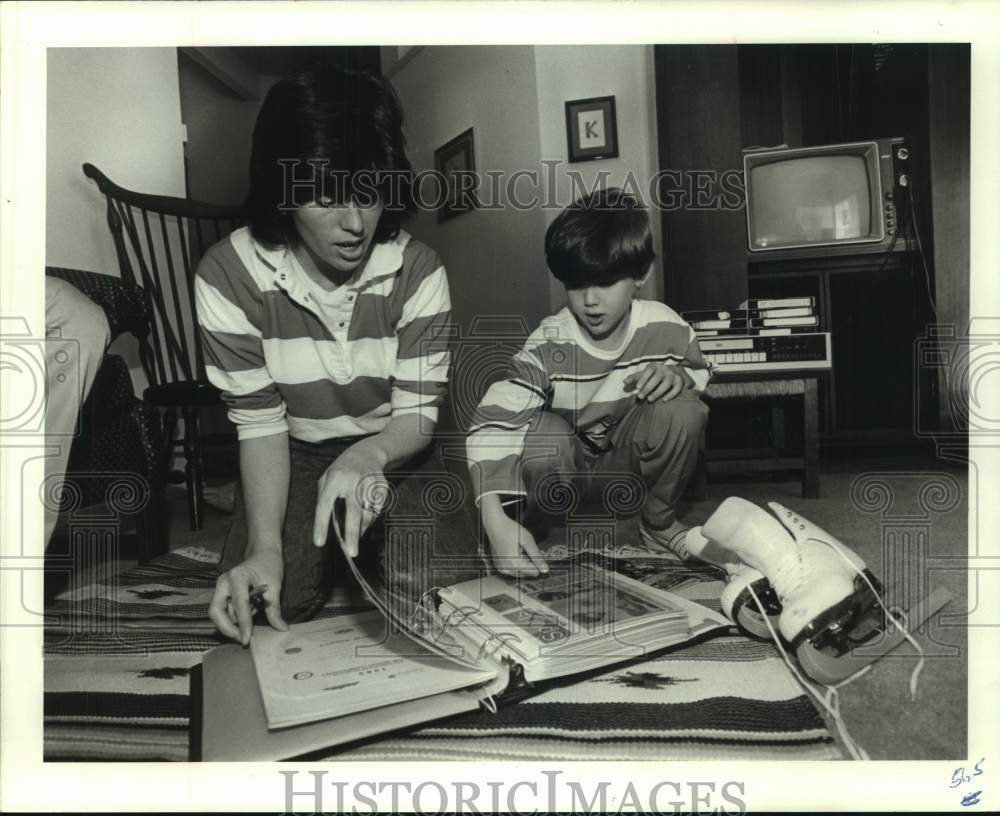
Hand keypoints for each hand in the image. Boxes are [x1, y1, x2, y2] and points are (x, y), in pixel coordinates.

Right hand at [208, 548, 286, 644]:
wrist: (263, 553)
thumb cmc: (269, 565)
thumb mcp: (275, 586)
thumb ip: (274, 609)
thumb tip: (281, 629)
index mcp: (237, 577)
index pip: (239, 605)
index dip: (243, 624)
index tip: (246, 640)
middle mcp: (223, 582)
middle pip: (216, 612)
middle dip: (228, 628)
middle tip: (243, 640)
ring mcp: (221, 588)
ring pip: (220, 614)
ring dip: (233, 623)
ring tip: (251, 622)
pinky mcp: (222, 593)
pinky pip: (224, 611)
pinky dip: (234, 619)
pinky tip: (248, 617)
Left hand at [313, 442, 389, 557]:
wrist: (366, 452)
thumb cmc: (341, 469)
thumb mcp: (326, 478)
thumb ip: (325, 497)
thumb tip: (330, 523)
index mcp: (334, 479)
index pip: (324, 505)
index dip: (321, 525)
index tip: (319, 542)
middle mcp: (352, 482)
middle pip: (353, 512)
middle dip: (352, 534)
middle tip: (352, 552)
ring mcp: (369, 484)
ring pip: (367, 513)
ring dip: (362, 528)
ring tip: (357, 534)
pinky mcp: (381, 487)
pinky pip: (377, 510)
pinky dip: (371, 518)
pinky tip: (366, 518)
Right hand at [483, 512, 548, 577]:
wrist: (495, 524)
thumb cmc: (509, 529)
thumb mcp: (528, 541)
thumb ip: (537, 556)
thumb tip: (545, 569)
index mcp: (514, 564)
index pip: (534, 572)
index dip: (538, 563)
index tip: (536, 554)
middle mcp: (507, 569)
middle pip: (527, 573)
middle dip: (530, 563)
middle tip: (526, 549)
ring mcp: (501, 568)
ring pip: (520, 572)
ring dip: (523, 563)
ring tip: (519, 549)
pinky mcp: (499, 566)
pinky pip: (512, 569)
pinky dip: (516, 563)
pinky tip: (515, 552)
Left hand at [623, 363, 690, 401]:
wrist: (673, 373)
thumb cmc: (654, 375)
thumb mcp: (644, 374)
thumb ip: (634, 378)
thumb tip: (624, 382)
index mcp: (655, 366)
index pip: (649, 370)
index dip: (643, 378)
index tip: (637, 388)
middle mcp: (664, 369)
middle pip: (657, 377)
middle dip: (648, 387)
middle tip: (640, 397)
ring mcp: (673, 375)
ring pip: (667, 383)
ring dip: (658, 392)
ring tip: (650, 400)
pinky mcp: (680, 381)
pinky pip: (677, 388)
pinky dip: (671, 394)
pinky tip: (664, 400)